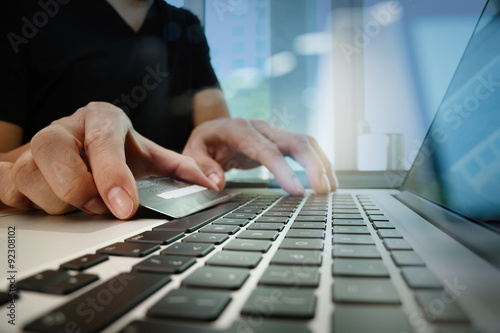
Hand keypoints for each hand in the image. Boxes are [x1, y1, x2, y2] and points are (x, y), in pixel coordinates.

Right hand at [0, 102, 215, 218]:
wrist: (79, 150)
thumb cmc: (118, 155)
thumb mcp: (149, 157)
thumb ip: (180, 169)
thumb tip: (212, 183)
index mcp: (102, 118)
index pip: (102, 140)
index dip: (112, 174)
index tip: (124, 207)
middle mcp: (65, 127)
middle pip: (53, 150)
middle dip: (78, 187)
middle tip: (99, 206)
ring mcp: (34, 145)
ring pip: (28, 173)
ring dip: (56, 200)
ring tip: (78, 204)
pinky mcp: (12, 166)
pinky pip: (4, 185)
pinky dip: (21, 199)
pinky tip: (44, 202)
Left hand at [182, 118, 337, 194]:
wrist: (214, 128)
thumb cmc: (205, 142)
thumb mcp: (193, 151)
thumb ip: (202, 166)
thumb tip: (217, 183)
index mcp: (240, 130)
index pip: (267, 150)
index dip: (283, 170)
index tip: (296, 190)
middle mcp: (262, 128)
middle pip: (295, 141)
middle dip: (313, 165)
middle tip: (323, 191)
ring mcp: (274, 132)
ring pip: (306, 142)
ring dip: (321, 164)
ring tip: (330, 189)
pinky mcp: (281, 140)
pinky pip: (304, 148)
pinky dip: (318, 162)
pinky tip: (325, 179)